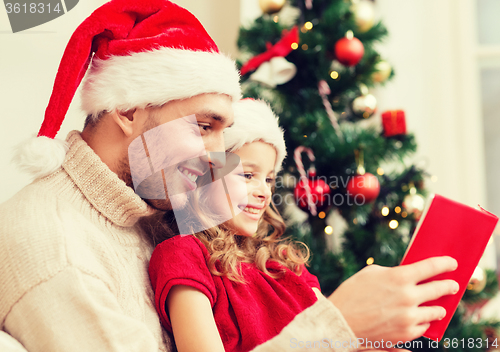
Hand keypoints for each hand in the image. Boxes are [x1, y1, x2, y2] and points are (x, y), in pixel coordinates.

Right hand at [328, 256, 458, 343]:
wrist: (340, 322)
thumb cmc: (352, 293)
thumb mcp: (371, 273)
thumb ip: (393, 273)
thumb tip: (409, 275)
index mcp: (399, 277)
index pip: (431, 267)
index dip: (445, 263)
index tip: (452, 263)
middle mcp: (409, 297)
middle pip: (440, 289)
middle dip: (449, 285)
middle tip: (453, 285)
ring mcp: (409, 317)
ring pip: (436, 311)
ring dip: (438, 307)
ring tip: (438, 306)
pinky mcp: (406, 334)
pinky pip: (423, 327)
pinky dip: (422, 322)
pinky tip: (419, 319)